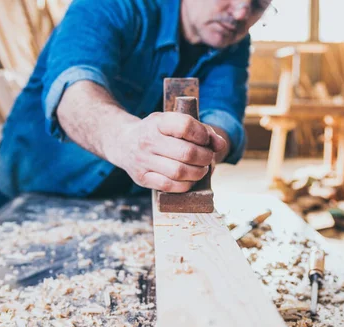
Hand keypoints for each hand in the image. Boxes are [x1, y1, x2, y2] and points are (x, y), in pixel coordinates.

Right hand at [104, 112, 226, 191]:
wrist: (122, 142)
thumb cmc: (157, 132)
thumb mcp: (173, 122)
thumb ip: (200, 130)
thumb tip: (221, 145)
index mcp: (158, 122)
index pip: (185, 126)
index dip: (202, 134)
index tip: (206, 139)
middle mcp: (148, 141)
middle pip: (186, 153)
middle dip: (205, 157)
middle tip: (208, 157)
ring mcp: (143, 161)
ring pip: (179, 172)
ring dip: (198, 172)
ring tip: (201, 169)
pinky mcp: (142, 178)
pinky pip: (169, 186)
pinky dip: (185, 185)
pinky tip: (189, 179)